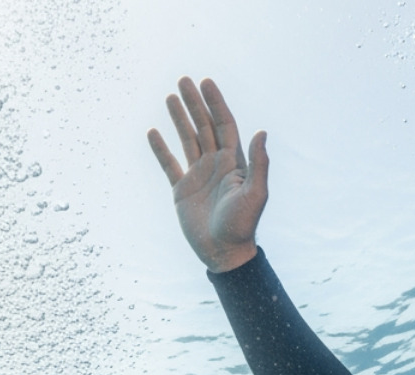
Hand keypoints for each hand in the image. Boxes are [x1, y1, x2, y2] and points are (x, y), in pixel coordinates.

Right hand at [146, 77, 267, 272]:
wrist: (224, 253)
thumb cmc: (243, 226)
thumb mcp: (255, 194)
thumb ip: (259, 163)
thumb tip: (261, 131)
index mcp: (234, 162)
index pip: (224, 124)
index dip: (215, 103)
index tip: (206, 83)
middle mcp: (215, 164)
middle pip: (204, 126)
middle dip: (194, 103)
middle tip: (183, 80)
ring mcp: (198, 176)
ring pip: (187, 139)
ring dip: (179, 118)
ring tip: (170, 97)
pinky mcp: (182, 190)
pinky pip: (169, 164)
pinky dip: (160, 149)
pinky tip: (153, 132)